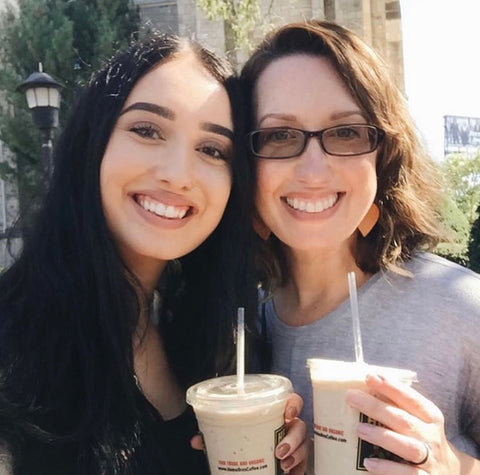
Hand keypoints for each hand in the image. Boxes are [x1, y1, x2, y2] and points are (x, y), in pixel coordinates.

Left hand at [191, 393, 308, 473]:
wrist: (254, 463)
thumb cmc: (247, 440)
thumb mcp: (232, 436)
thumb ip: (216, 435)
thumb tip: (196, 440)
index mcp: (276, 414)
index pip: (293, 402)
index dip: (294, 404)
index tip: (287, 413)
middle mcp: (289, 428)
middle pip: (301, 426)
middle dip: (293, 438)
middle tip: (279, 451)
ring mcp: (297, 445)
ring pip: (305, 446)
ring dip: (296, 455)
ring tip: (282, 464)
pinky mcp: (299, 463)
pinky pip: (304, 466)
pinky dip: (298, 470)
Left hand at [345, 374, 473, 473]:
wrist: (449, 471)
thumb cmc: (422, 437)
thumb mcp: (419, 419)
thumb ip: (398, 405)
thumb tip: (365, 385)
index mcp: (430, 416)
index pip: (411, 398)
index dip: (391, 387)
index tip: (370, 377)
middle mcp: (431, 436)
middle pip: (403, 420)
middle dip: (376, 407)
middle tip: (351, 397)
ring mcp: (430, 459)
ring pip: (407, 447)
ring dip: (382, 437)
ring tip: (359, 429)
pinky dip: (388, 469)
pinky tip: (369, 462)